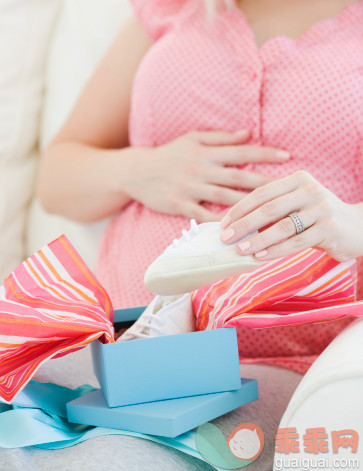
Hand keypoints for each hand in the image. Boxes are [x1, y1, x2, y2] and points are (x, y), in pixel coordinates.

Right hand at [121, 130, 289, 221]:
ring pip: (226, 198)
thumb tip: (248, 134)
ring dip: (249, 205)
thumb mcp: (192, 139)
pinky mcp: (181, 205)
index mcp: (207, 153)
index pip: (241, 151)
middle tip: (288, 188)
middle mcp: (202, 170)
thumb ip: (220, 138)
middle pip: (239, 177)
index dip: (265, 153)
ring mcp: (192, 189)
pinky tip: (238, 229)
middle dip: (265, 181)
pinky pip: (205, 215)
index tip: (287, 156)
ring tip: (270, 212)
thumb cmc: (168, 154)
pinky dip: (221, 222)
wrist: (137, 171)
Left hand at [220, 170, 362, 261]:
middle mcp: (310, 190)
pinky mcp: (329, 229)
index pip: (262, 193)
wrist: (358, 227)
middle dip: (243, 225)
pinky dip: (275, 250)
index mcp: (298, 180)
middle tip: (226, 238)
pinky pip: (296, 242)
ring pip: (282, 227)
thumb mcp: (296, 206)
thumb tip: (236, 227)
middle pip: (269, 209)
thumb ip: (273, 211)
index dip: (240, 208)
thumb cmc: (317, 218)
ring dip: (257, 240)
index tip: (223, 223)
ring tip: (240, 250)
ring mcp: (321, 209)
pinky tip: (260, 257)